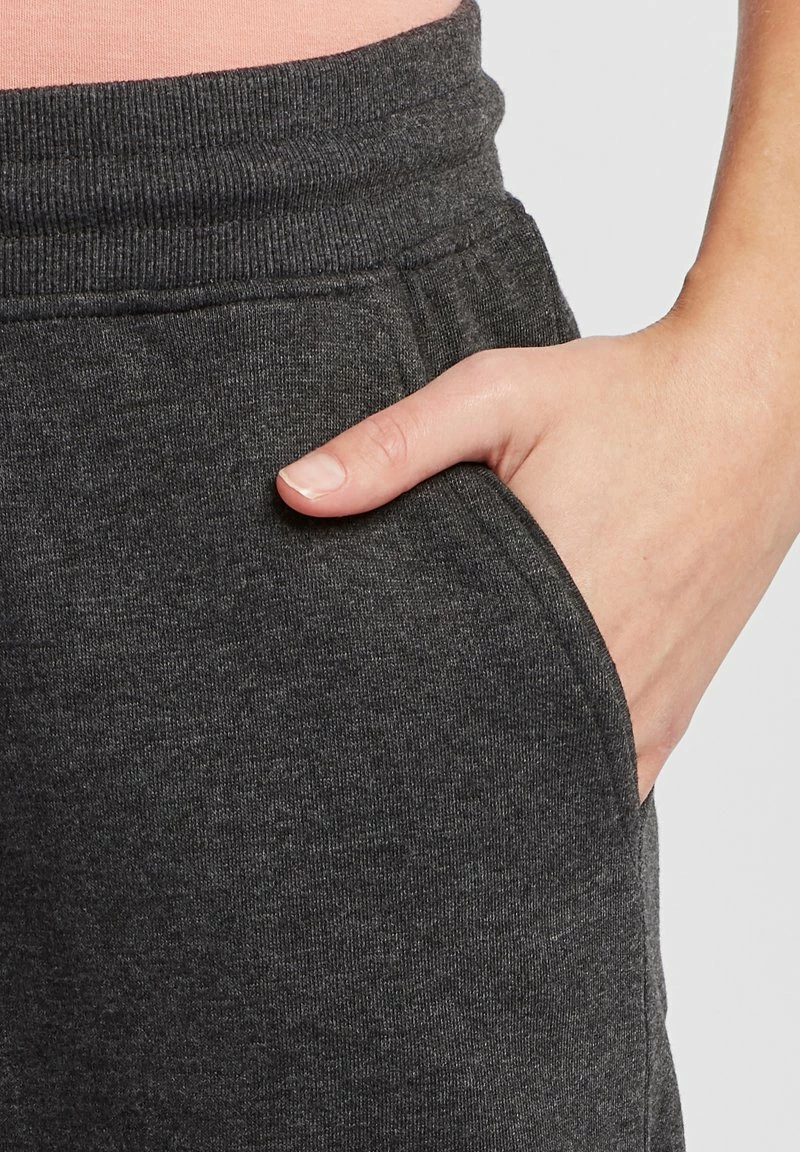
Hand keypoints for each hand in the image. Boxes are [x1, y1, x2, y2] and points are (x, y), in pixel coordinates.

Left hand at [275, 309, 799, 804]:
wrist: (755, 397)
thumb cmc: (628, 395)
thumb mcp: (497, 395)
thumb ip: (392, 447)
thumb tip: (292, 491)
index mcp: (556, 601)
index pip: (450, 710)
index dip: (398, 733)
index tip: (351, 738)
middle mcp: (610, 666)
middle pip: (505, 757)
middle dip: (444, 763)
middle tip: (385, 760)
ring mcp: (653, 690)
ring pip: (564, 777)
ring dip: (509, 775)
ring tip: (447, 772)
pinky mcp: (682, 695)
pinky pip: (623, 772)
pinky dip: (572, 776)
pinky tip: (530, 771)